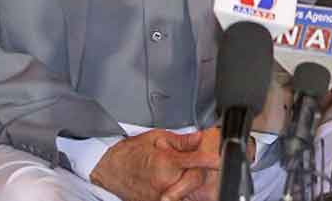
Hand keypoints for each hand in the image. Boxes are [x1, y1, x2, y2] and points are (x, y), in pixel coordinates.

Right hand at [89, 130, 216, 200]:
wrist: (110, 167)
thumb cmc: (132, 152)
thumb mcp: (157, 138)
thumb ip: (181, 140)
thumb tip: (200, 137)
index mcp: (166, 163)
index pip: (197, 161)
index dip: (212, 160)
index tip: (221, 159)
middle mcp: (165, 183)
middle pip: (195, 180)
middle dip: (199, 171)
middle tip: (194, 162)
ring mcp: (160, 196)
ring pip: (187, 192)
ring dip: (190, 183)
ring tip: (180, 173)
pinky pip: (176, 199)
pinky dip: (180, 193)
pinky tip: (176, 184)